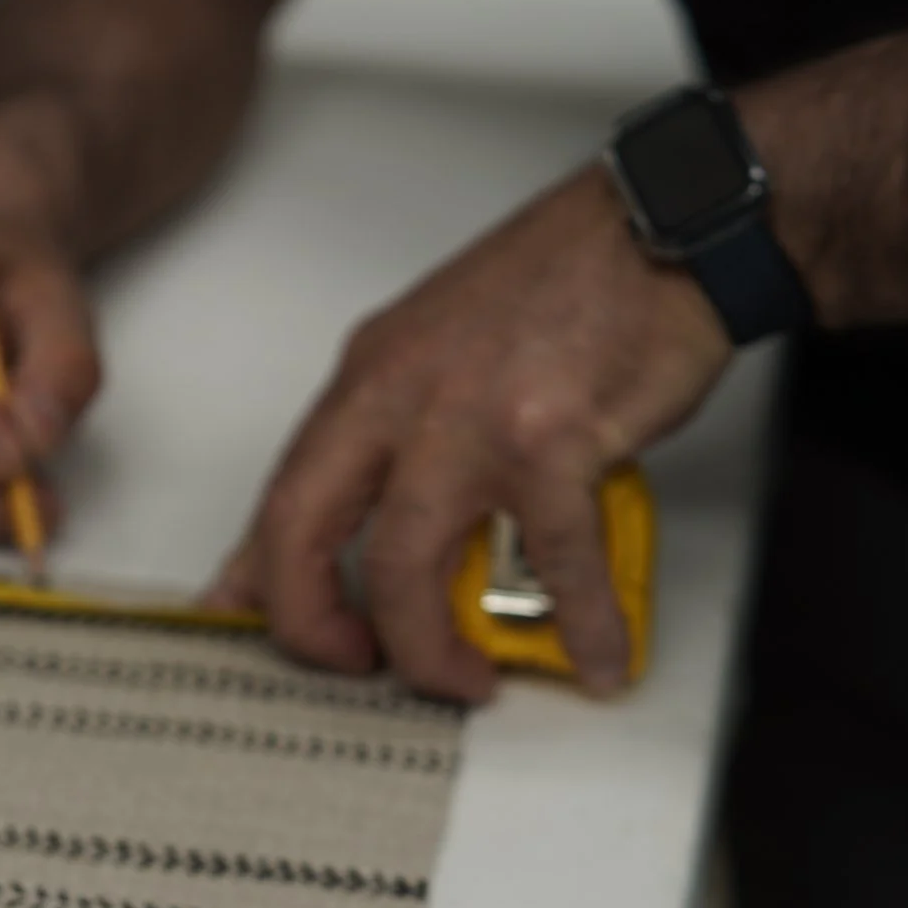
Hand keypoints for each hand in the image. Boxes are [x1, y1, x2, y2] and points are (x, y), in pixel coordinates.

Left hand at [206, 164, 730, 700]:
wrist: (664, 229)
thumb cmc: (566, 284)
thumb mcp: (438, 346)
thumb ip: (397, 429)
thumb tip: (375, 509)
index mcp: (369, 378)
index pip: (284, 489)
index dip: (256, 570)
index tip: (244, 616)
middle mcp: (399, 396)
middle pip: (302, 530)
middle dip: (310, 621)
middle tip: (354, 662)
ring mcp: (469, 420)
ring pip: (403, 564)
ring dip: (427, 645)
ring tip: (466, 678)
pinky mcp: (551, 442)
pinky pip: (556, 563)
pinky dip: (581, 623)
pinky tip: (596, 652)